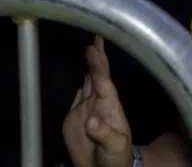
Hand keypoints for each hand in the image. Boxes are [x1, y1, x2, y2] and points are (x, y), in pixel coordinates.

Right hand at [62, 38, 132, 166]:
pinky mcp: (74, 117)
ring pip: (88, 81)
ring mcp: (87, 108)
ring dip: (88, 65)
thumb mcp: (115, 147)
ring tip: (87, 46)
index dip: (98, 65)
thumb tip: (92, 120)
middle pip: (97, 75)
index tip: (93, 48)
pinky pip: (76, 94)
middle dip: (97, 56)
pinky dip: (76, 80)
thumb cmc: (117, 157)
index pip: (103, 80)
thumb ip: (105, 134)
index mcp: (111, 106)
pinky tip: (76, 71)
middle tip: (95, 37)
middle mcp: (99, 102)